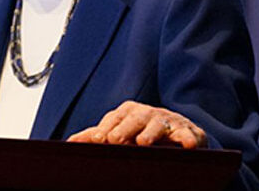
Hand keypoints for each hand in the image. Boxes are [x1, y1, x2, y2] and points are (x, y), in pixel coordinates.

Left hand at [66, 101, 205, 148]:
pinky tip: (188, 145)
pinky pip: (188, 134)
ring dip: (151, 132)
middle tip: (115, 140)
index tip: (99, 139)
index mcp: (129, 112)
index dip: (107, 127)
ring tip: (143, 142)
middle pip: (135, 118)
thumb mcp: (118, 132)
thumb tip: (70, 142)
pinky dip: (187, 138)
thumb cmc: (141, 131)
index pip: (115, 117)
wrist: (177, 131)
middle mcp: (148, 114)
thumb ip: (94, 136)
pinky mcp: (188, 132)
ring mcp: (168, 121)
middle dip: (124, 128)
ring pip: (159, 123)